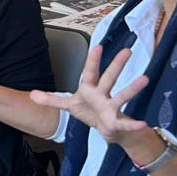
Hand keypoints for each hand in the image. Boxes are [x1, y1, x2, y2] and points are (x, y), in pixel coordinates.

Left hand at [31, 45, 148, 145]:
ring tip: (144, 79)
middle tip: (127, 50)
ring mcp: (111, 107)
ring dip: (132, 88)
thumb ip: (51, 99)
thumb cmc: (89, 111)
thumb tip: (31, 95)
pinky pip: (125, 123)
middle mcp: (102, 95)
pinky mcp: (116, 122)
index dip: (92, 60)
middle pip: (109, 77)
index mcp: (90, 89)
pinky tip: (142, 124)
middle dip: (117, 65)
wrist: (106, 128)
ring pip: (122, 96)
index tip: (97, 46)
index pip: (90, 72)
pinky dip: (132, 124)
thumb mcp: (68, 105)